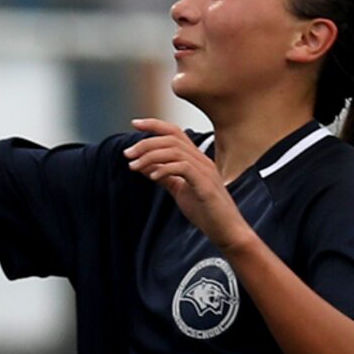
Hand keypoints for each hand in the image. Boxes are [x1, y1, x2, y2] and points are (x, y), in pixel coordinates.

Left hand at [126, 119, 249, 248]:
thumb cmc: (205, 210)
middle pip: (172, 138)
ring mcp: (205, 171)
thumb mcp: (179, 189)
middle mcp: (202, 160)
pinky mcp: (205, 185)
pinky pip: (183, 168)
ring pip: (175, 151)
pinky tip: (152, 176)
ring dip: (150, 156)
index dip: (155, 125)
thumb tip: (145, 166)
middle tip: (127, 154)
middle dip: (146, 142)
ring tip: (134, 166)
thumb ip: (165, 176)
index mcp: (196, 159)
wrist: (225, 229)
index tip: (135, 123)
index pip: (175, 132)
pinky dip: (165, 169)